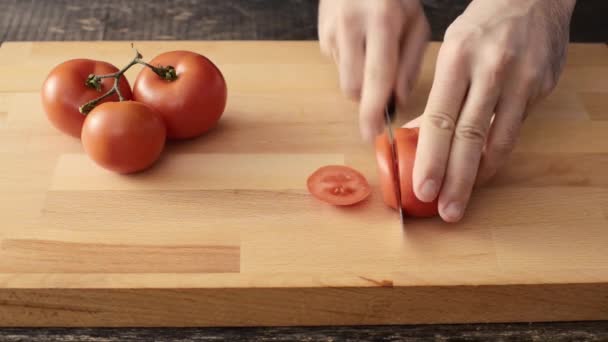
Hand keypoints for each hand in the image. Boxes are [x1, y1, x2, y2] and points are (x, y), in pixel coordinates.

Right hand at [318, 0, 429, 140]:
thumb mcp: (416, 23)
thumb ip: (409, 64)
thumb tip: (397, 100)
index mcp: (382, 20)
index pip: (377, 76)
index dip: (374, 110)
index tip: (372, 134)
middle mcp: (350, 25)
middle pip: (353, 87)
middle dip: (368, 99)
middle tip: (384, 98)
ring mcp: (331, 30)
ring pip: (344, 80)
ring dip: (360, 82)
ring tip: (373, 58)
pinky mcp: (321, 34)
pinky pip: (337, 65)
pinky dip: (351, 65)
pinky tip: (360, 44)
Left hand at [408, 0, 575, 221]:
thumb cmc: (481, 28)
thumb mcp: (449, 52)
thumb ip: (437, 97)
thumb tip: (414, 136)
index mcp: (457, 58)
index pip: (440, 118)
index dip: (431, 158)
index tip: (423, 187)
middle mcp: (490, 70)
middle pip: (469, 136)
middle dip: (455, 179)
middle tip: (445, 210)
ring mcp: (521, 80)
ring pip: (497, 139)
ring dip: (478, 176)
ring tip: (462, 201)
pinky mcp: (541, 88)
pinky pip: (515, 130)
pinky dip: (497, 155)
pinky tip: (483, 172)